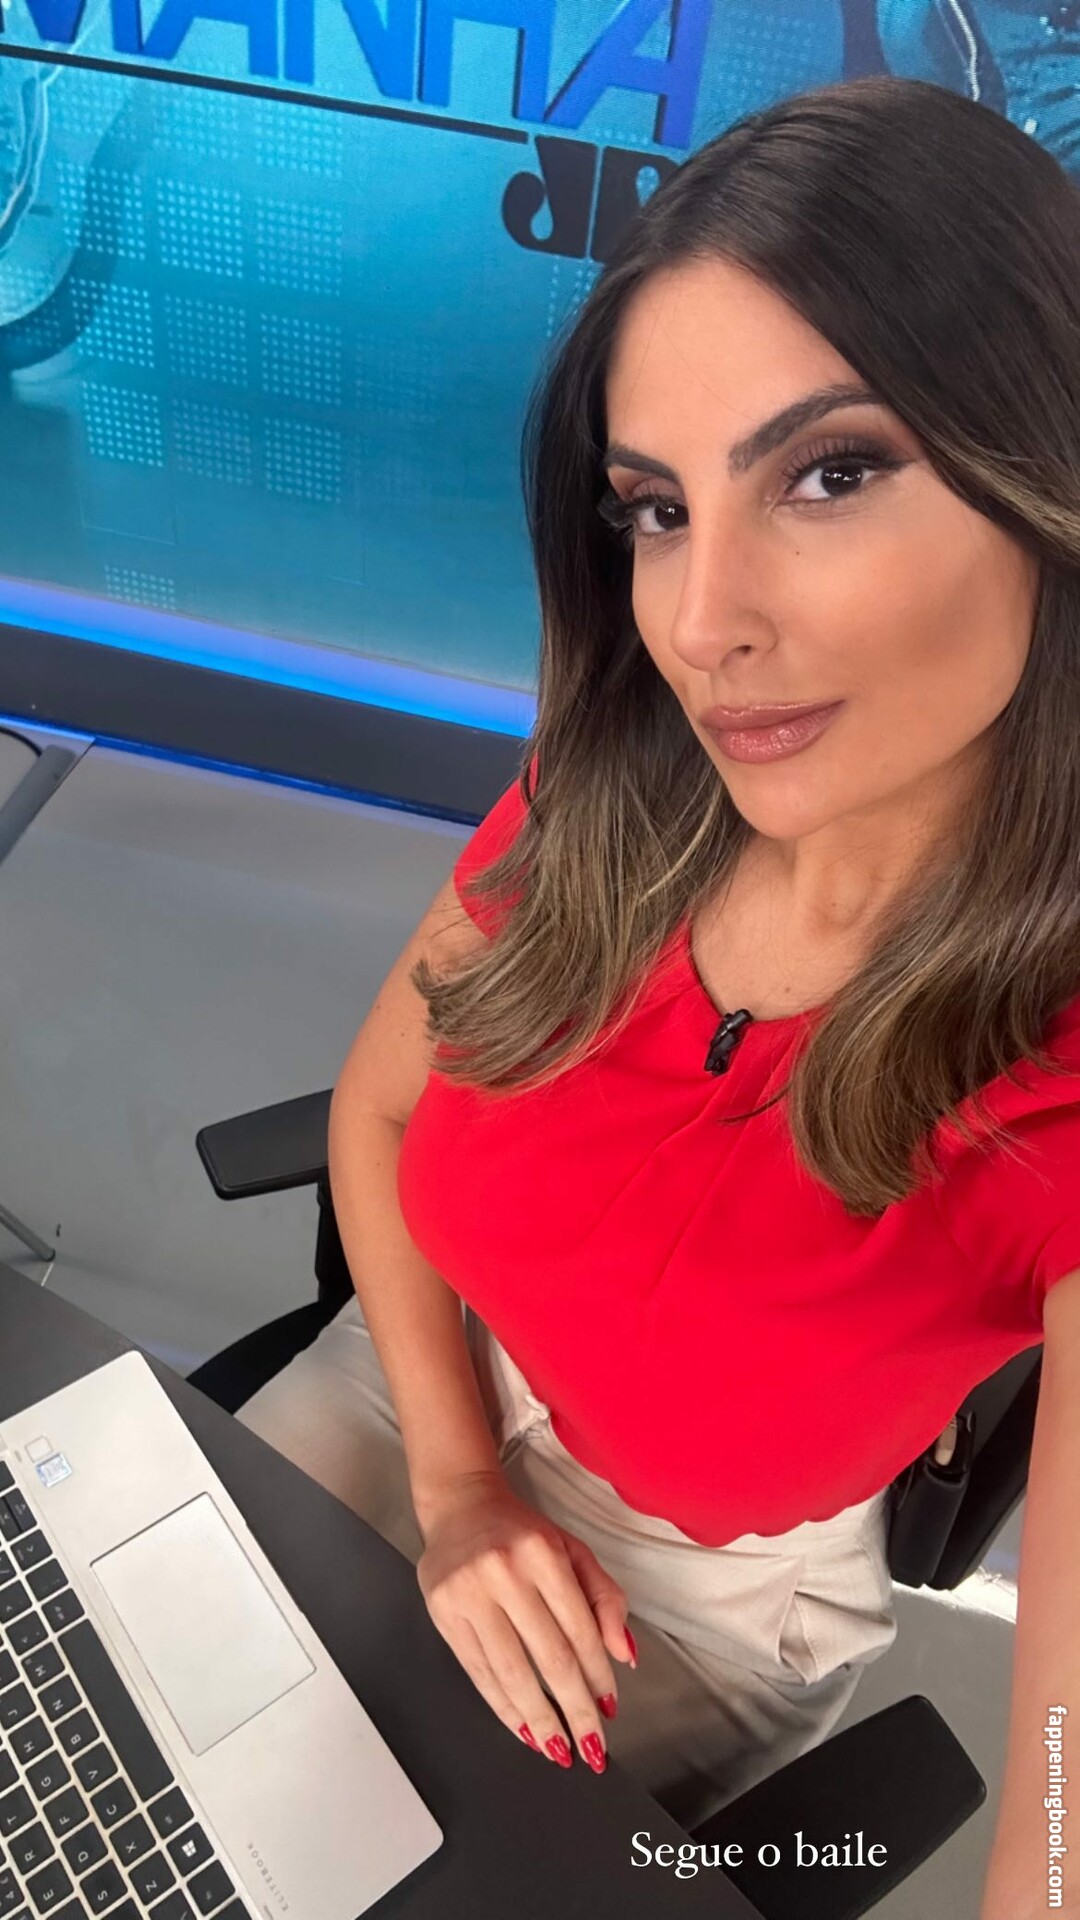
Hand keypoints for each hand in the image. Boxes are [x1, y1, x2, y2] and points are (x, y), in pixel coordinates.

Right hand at [415, 1470, 633, 1771]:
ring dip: (539, 1720)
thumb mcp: (573, 1550)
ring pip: (511, 1673)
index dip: (597, 1676)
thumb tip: (624, 1655)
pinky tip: (523, 1727)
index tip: (610, 1708)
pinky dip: (504, 1706)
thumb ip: (606, 1598)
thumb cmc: (522, 1533)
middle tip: (591, 1747)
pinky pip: (479, 1673)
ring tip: (558, 1749)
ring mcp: (469, 1594)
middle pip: (549, 1658)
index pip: (579, 1629)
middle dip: (575, 1710)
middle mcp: (504, 1572)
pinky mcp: (443, 1614)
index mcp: (543, 1553)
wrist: (460, 1506)